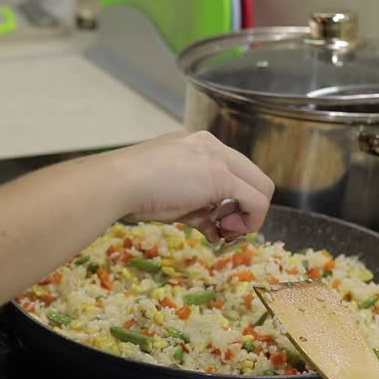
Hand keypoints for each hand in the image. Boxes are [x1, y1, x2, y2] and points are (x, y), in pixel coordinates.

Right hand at [117, 131, 273, 241]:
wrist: (116, 183)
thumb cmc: (130, 190)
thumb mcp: (170, 198)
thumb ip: (196, 208)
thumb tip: (213, 227)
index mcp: (196, 145)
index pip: (232, 172)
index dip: (231, 200)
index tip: (217, 221)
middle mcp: (211, 145)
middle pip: (252, 177)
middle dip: (245, 208)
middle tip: (226, 229)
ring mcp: (218, 158)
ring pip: (261, 188)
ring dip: (249, 217)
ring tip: (225, 232)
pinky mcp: (222, 176)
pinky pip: (256, 201)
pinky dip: (251, 222)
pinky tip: (225, 233)